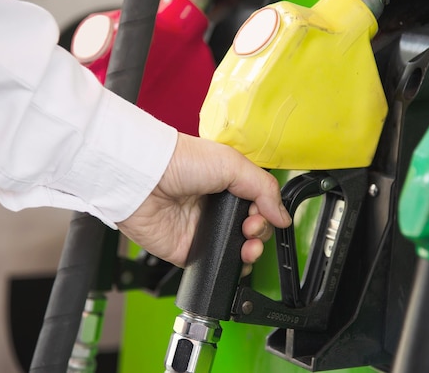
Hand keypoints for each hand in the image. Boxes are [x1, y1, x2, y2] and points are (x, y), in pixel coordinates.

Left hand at [116, 133, 291, 270]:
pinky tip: (235, 260)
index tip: (265, 214)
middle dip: (261, 231)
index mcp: (227, 183)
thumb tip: (283, 215)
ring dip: (251, 251)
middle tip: (251, 227)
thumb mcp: (233, 163)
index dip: (267, 212)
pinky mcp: (190, 250)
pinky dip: (229, 268)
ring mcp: (204, 229)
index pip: (259, 204)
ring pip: (238, 249)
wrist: (146, 179)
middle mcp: (216, 207)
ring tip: (248, 246)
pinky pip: (216, 265)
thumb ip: (264, 188)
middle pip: (253, 228)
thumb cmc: (179, 161)